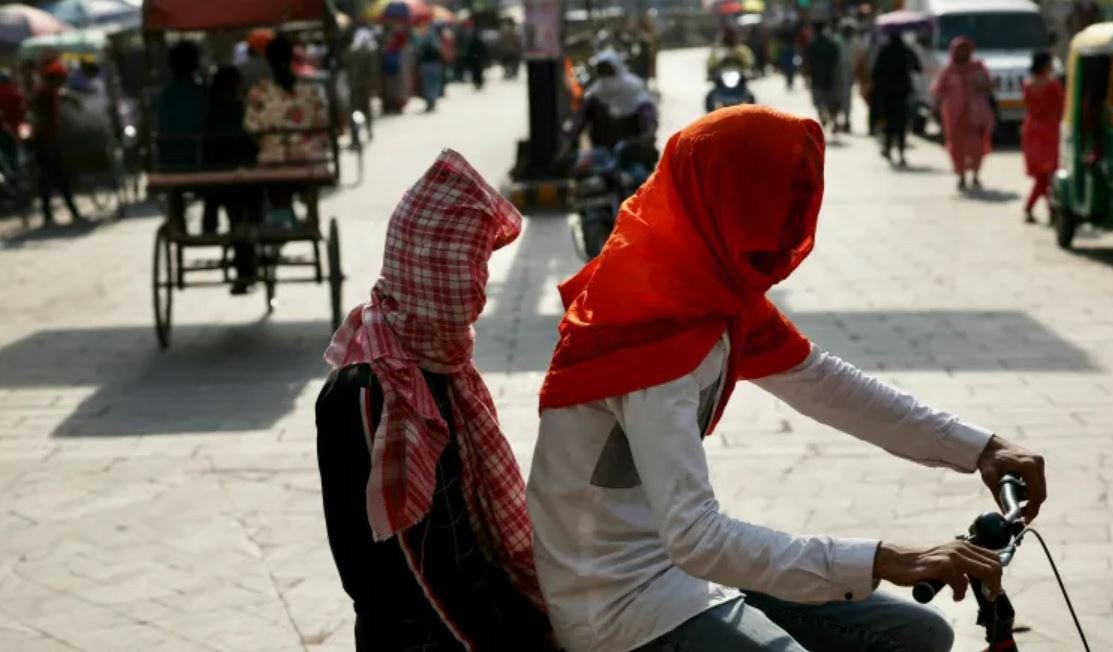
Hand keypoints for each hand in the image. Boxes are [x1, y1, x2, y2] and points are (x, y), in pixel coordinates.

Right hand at [873, 541, 1001, 600]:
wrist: (895, 561)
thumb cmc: (921, 564)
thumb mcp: (946, 560)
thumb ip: (963, 565)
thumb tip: (983, 579)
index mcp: (963, 546)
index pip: (995, 558)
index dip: (997, 576)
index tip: (991, 589)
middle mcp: (959, 548)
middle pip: (995, 566)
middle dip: (995, 584)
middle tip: (986, 595)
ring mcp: (950, 556)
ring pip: (985, 572)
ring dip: (984, 589)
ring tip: (970, 595)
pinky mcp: (940, 566)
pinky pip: (961, 584)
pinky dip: (960, 594)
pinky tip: (953, 596)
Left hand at [977, 435, 1045, 521]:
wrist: (988, 444)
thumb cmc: (988, 459)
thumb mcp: (989, 477)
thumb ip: (999, 496)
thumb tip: (1007, 515)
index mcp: (1028, 465)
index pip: (1036, 493)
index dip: (1032, 509)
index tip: (1025, 520)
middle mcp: (1037, 462)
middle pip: (1040, 492)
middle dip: (1031, 506)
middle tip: (1020, 515)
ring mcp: (1038, 461)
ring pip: (1040, 488)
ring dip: (1030, 498)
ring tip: (1015, 502)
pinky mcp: (1036, 462)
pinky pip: (1037, 482)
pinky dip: (1030, 490)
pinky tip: (1018, 491)